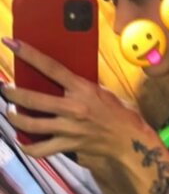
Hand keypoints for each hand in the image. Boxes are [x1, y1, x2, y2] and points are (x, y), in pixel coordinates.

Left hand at [1, 37, 152, 159]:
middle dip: (11, 94)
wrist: (130, 141)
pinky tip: (23, 142)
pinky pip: (41, 150)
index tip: (10, 43)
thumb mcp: (103, 91)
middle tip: (5, 89)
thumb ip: (81, 86)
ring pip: (31, 125)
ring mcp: (69, 129)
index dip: (28, 54)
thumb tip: (59, 78)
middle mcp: (73, 108)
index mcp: (82, 88)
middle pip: (32, 100)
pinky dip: (29, 147)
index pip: (50, 67)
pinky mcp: (68, 145)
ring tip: (10, 113)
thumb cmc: (119, 113)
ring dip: (15, 118)